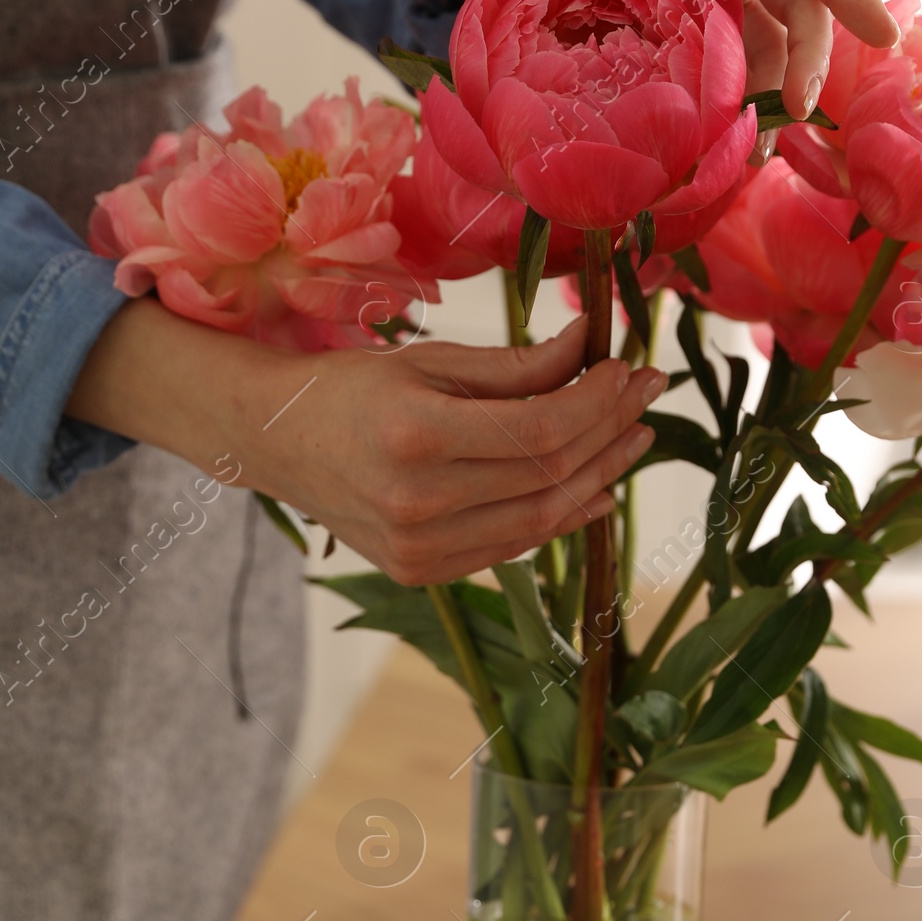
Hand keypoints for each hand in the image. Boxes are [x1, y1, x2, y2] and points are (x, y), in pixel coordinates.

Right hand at [66, 303, 663, 583]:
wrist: (275, 444)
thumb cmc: (353, 388)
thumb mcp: (430, 359)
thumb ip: (516, 364)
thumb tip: (592, 348)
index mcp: (415, 436)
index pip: (541, 430)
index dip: (598, 401)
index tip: (628, 369)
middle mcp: (418, 503)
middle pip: (550, 475)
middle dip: (610, 430)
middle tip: (646, 393)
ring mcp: (420, 549)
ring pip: (542, 518)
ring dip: (599, 475)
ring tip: (633, 436)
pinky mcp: (423, 572)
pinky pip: (514, 544)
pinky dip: (562, 515)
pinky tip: (594, 483)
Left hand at [455, 0, 898, 118]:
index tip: (881, 35)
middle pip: (794, 10)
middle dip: (810, 60)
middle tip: (800, 114)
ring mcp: (698, 4)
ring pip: (763, 51)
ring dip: (773, 95)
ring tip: (759, 144)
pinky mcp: (671, 45)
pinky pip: (716, 78)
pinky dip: (727, 110)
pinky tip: (721, 146)